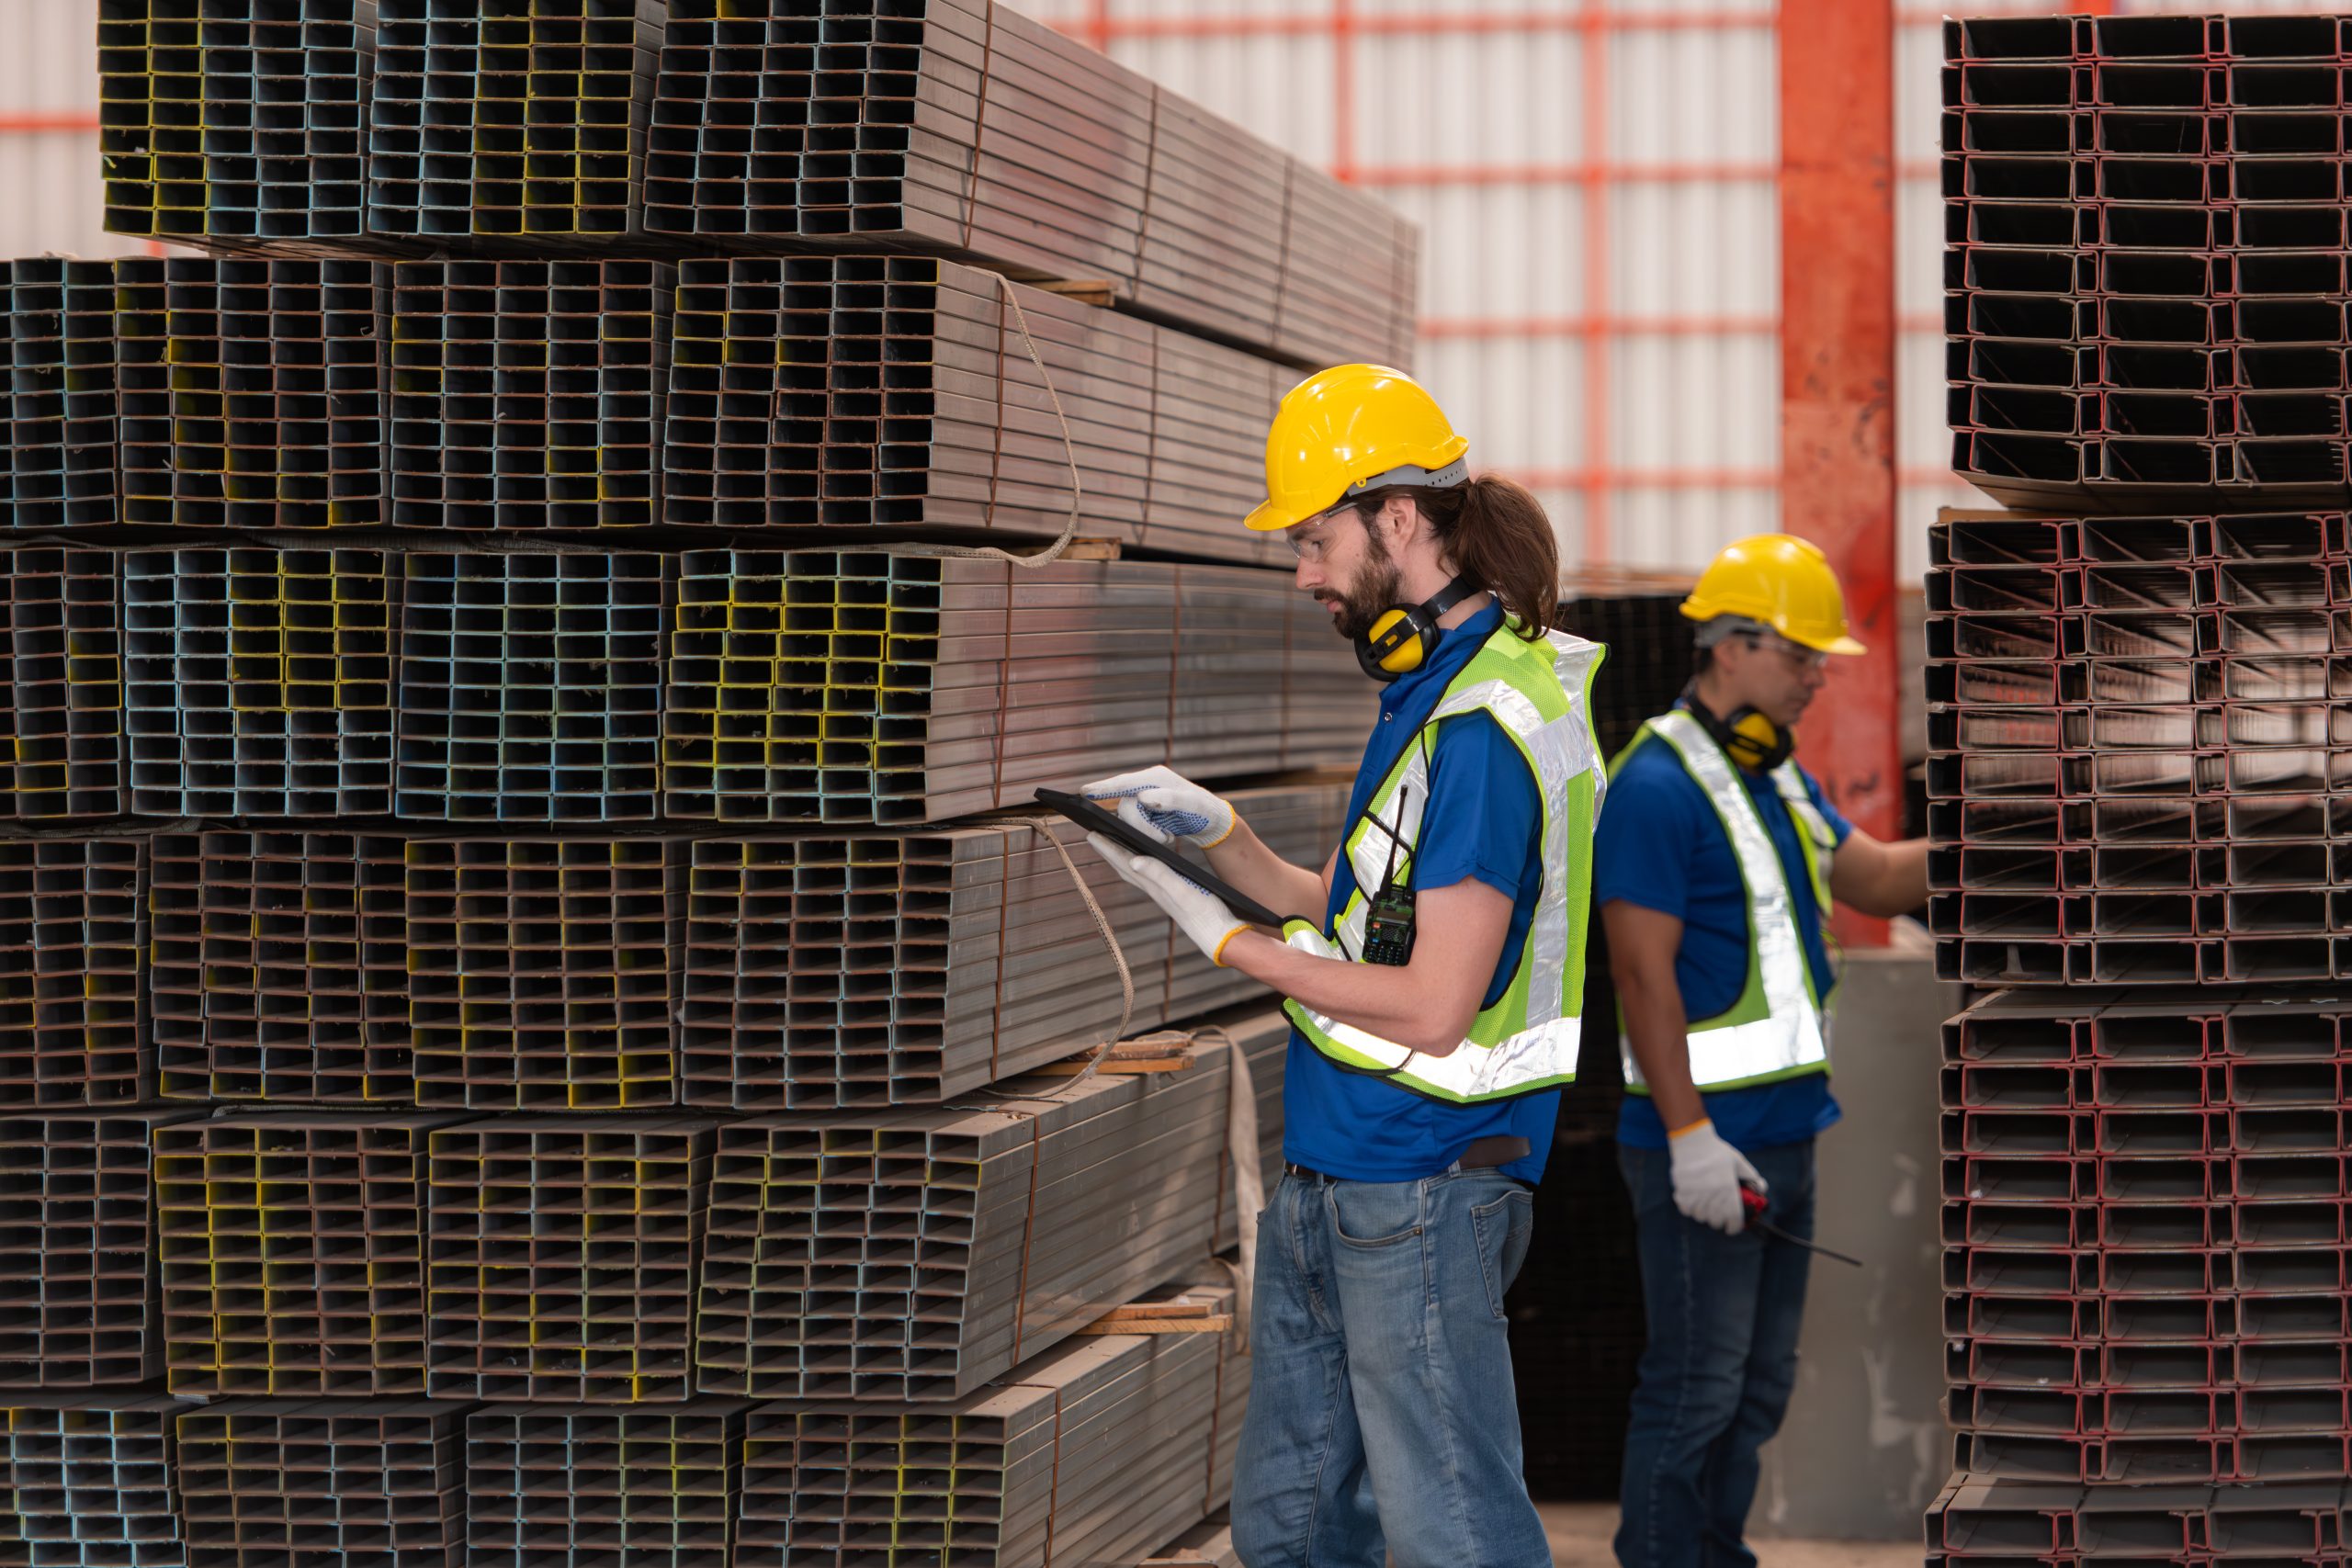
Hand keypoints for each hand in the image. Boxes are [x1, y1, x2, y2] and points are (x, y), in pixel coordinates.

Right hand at [1081, 765, 1235, 847]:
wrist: (1211, 821)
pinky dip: (1147, 834)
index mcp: (1155, 778)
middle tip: (1163, 838)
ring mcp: (1144, 799)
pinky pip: (1135, 825)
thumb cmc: (1205, 810)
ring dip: (1145, 832)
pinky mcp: (1145, 812)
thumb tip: (1143, 797)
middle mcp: (1146, 786)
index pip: (1123, 782)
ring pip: (1128, 818)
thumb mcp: (1192, 805)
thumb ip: (1170, 799)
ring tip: (1167, 837)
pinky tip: (1165, 837)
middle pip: (1125, 806)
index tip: (1083, 793)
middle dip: (1139, 826)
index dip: (1102, 788)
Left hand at [1085, 834, 1249, 965]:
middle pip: (1125, 868)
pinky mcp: (1174, 895)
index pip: (1125, 863)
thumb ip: (1160, 875)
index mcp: (1154, 885)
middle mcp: (1155, 890)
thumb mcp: (1183, 890)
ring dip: (1122, 859)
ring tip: (1113, 846)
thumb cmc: (1205, 913)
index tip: (1091, 834)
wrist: (1220, 935)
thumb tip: (1132, 861)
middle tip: (1095, 836)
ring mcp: (1163, 894)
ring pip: (1136, 873)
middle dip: (1109, 852)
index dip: (1108, 848)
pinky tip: (1146, 864)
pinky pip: (1149, 876)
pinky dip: (1141, 866)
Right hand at [1667, 1120, 1763, 1234]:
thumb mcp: (1739, 1162)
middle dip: (1719, 1221)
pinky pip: (1686, 1210)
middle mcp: (1712, 1194)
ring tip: (1706, 1207)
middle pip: (1716, 1221)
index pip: (1733, 1218)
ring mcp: (1695, 1194)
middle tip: (1719, 1215)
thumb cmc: (1717, 1151)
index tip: (1732, 1228)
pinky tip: (1693, 1202)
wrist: (1692, 1140)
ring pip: (1700, 1217)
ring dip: (1704, 1215)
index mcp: (1728, 1188)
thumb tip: (1763, 1188)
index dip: (1734, 1227)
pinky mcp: (1681, 1191)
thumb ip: (1752, 1177)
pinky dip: (1689, 1209)